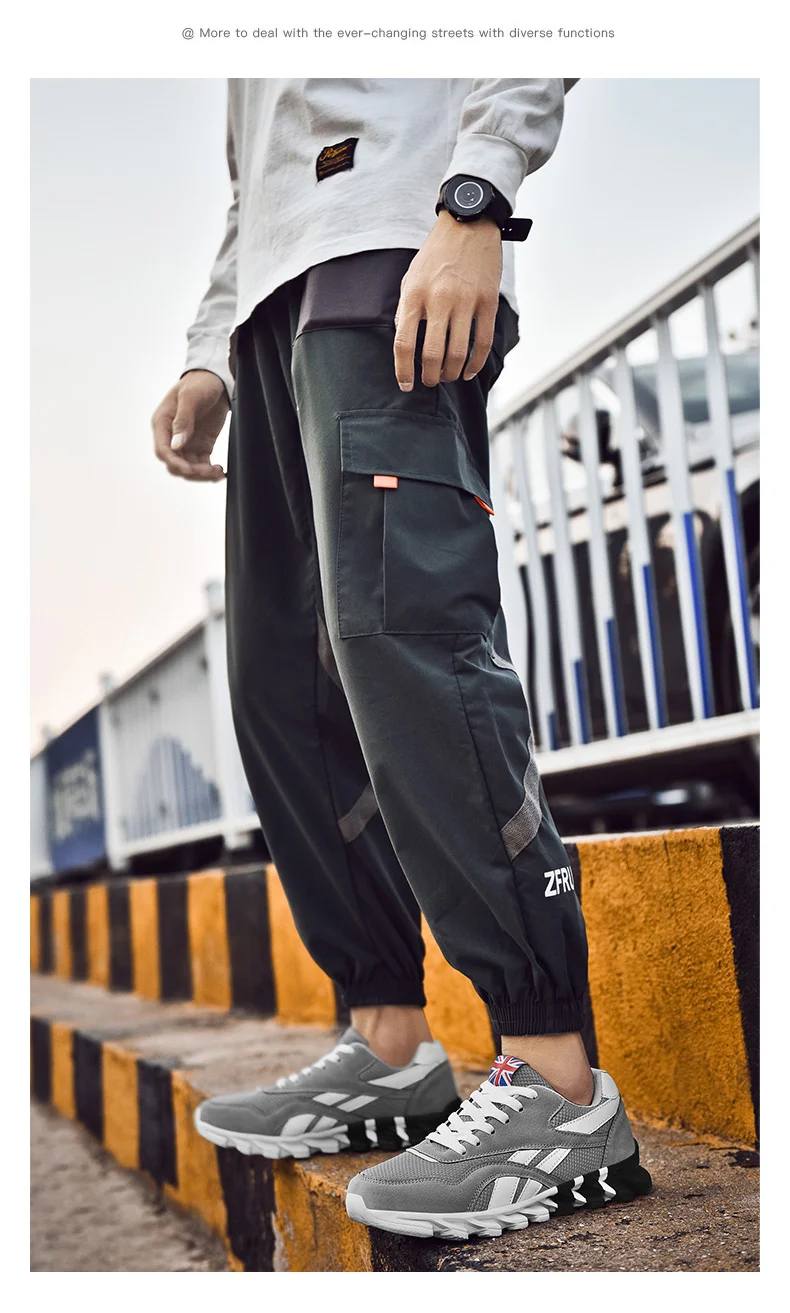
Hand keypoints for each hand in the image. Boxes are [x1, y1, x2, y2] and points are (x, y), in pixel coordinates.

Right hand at [152, 370, 228, 480]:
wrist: (217, 379)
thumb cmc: (200, 383)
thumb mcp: (191, 397)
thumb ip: (183, 420)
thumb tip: (176, 446)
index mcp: (162, 423)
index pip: (163, 450)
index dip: (175, 463)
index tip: (190, 469)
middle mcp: (171, 436)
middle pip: (175, 463)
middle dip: (190, 471)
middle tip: (209, 471)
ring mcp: (187, 442)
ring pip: (189, 468)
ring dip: (201, 474)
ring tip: (218, 472)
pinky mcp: (201, 446)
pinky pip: (202, 465)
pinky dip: (209, 471)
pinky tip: (220, 472)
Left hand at [394, 210, 502, 391]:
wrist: (469, 224)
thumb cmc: (436, 254)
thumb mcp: (410, 277)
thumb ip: (405, 309)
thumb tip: (404, 342)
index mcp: (414, 294)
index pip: (404, 343)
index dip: (404, 370)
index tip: (406, 385)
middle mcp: (439, 298)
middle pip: (433, 354)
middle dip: (431, 377)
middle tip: (430, 382)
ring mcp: (466, 300)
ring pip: (458, 353)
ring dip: (452, 373)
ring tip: (448, 377)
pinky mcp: (488, 301)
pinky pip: (483, 342)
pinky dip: (476, 363)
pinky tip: (469, 371)